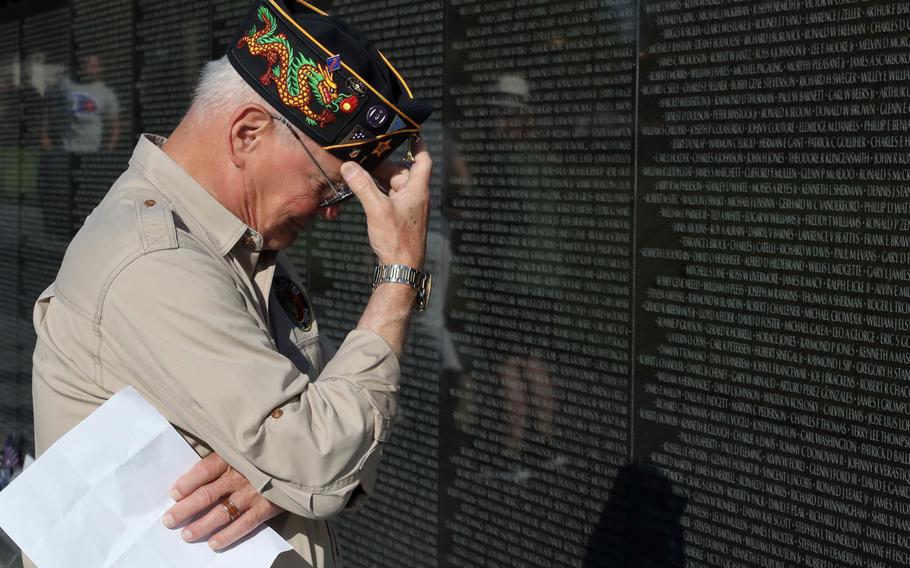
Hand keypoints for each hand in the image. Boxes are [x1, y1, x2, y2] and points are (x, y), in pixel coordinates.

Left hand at [162, 452, 282, 550]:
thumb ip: (226, 458)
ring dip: (201, 525)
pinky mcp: (267, 506)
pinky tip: (214, 543)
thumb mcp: (244, 448)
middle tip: (169, 521)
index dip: (186, 483)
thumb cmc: (267, 453)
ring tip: (187, 535)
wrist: (301, 459)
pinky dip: (228, 535)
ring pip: (221, 512)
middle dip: (185, 509)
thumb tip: (199, 475)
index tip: (174, 494)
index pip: (203, 471)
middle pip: (206, 494)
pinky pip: (243, 524)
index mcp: (232, 457)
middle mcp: (240, 475)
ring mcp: (253, 492)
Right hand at [341, 139, 431, 267]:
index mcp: (417, 190)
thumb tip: (349, 166)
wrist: (402, 269)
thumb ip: (363, 186)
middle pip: (402, 172)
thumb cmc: (396, 240)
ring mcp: (408, 209)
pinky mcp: (400, 219)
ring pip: (393, 185)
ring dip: (378, 179)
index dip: (418, 145)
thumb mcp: (377, 209)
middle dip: (384, 164)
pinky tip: (363, 193)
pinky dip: (378, 192)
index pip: (423, 160)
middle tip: (364, 157)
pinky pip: (389, 198)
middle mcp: (415, 197)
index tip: (409, 131)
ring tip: (358, 172)